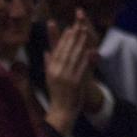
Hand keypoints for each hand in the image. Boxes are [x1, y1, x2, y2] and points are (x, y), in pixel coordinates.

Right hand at [43, 13, 95, 134]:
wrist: (61, 111)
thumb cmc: (57, 94)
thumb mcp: (49, 78)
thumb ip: (48, 64)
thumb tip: (46, 52)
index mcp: (50, 70)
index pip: (57, 51)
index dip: (64, 39)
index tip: (69, 28)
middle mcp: (57, 72)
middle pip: (66, 51)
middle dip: (73, 37)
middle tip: (79, 25)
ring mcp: (66, 77)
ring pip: (74, 56)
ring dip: (80, 43)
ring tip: (85, 33)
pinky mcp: (75, 82)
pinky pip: (82, 67)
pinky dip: (86, 57)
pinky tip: (90, 49)